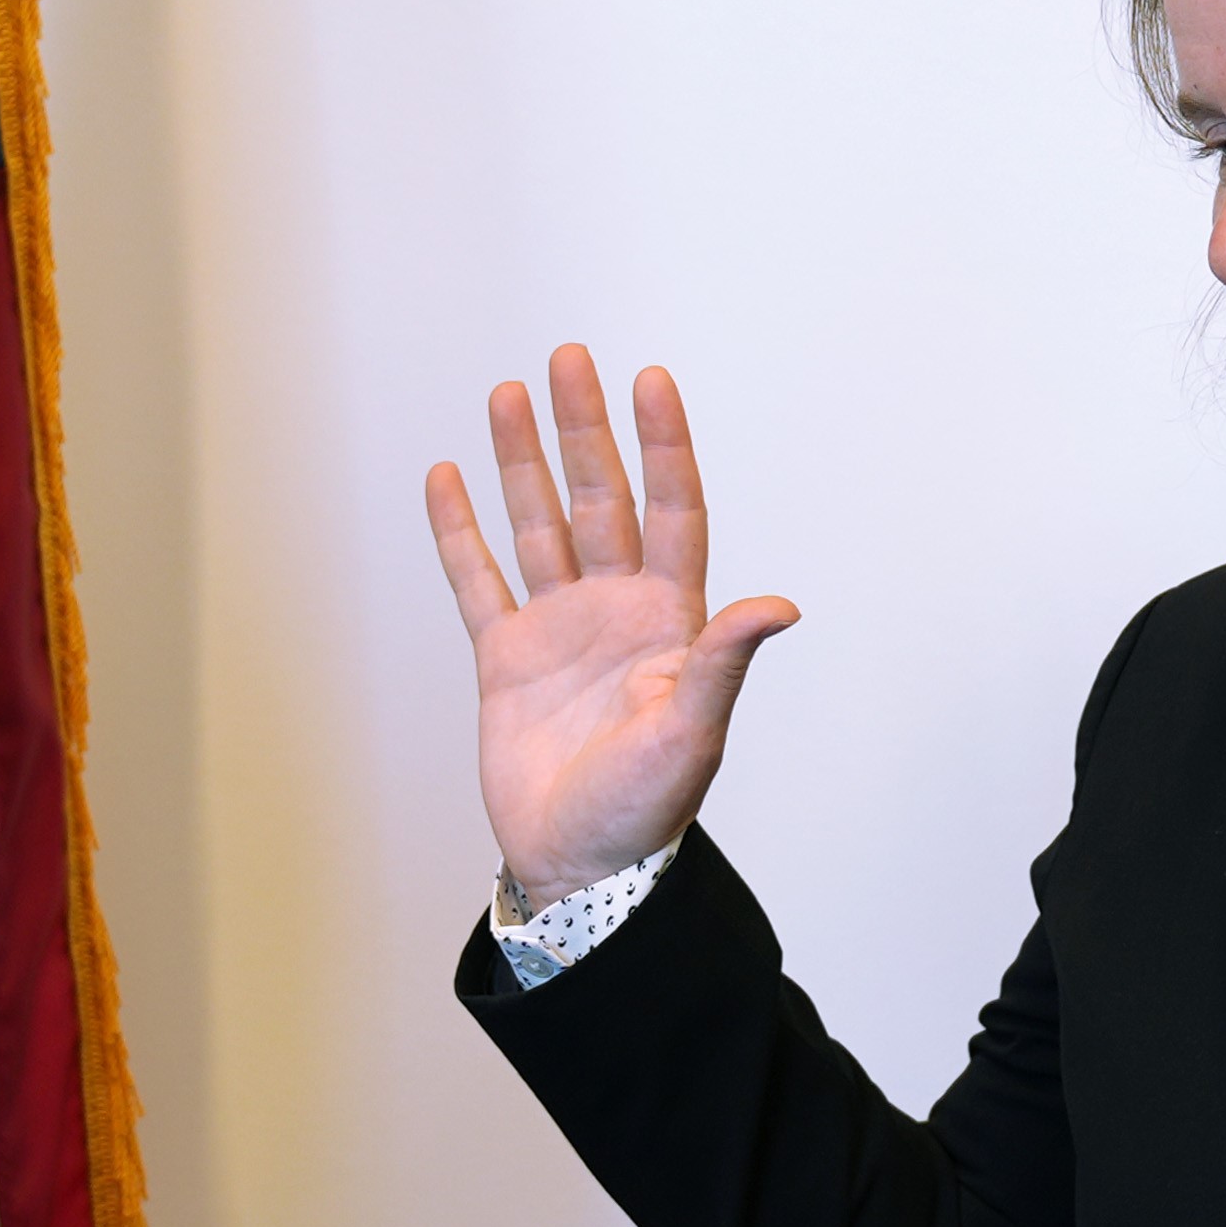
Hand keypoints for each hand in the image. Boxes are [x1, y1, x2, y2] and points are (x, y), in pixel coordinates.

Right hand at [425, 346, 799, 902]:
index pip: (672, 510)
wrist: (580, 868)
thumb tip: (778, 605)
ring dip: (523, 460)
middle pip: (600, 498)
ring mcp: (560, 630)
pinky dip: (460, 531)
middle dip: (585, 428)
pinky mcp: (506, 659)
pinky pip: (478, 580)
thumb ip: (723, 661)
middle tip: (569, 358)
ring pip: (538, 524)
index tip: (650, 380)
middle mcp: (617, 611)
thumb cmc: (647, 809)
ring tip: (507, 393)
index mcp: (671, 622)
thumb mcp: (692, 731)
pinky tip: (448, 478)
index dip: (664, 447)